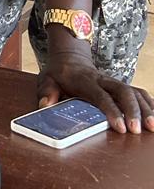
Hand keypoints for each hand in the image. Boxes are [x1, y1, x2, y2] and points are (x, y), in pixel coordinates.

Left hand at [38, 51, 153, 133]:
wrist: (69, 57)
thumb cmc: (58, 74)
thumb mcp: (47, 80)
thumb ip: (46, 92)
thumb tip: (45, 106)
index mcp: (85, 80)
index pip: (101, 96)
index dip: (111, 111)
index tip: (120, 127)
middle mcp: (103, 80)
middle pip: (123, 91)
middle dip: (133, 111)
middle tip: (138, 130)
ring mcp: (113, 82)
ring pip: (134, 91)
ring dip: (146, 108)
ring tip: (153, 128)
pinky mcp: (120, 86)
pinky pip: (139, 92)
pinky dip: (150, 104)